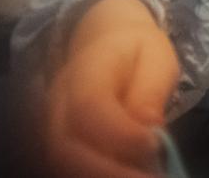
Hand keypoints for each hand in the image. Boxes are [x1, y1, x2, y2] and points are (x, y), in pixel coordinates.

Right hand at [45, 0, 177, 177]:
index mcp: (85, 71)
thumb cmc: (136, 53)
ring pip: (61, 163)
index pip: (88, 106)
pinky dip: (96, 174)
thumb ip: (150, 92)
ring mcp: (51, 127)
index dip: (119, 132)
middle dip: (107, 171)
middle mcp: (58, 103)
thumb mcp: (157, 59)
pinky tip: (128, 174)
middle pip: (64, 147)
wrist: (107, 44)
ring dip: (101, 176)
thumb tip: (149, 126)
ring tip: (142, 177)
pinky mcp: (58, 145)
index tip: (154, 144)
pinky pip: (68, 167)